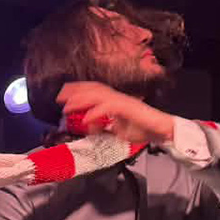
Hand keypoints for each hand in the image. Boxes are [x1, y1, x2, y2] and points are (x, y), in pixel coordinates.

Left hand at [58, 81, 174, 145]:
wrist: (161, 130)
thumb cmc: (142, 129)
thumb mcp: (117, 130)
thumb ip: (103, 127)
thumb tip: (90, 126)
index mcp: (114, 100)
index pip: (93, 91)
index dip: (78, 90)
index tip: (63, 95)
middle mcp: (117, 97)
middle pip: (93, 89)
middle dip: (75, 91)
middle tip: (58, 96)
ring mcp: (123, 101)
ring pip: (98, 95)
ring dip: (81, 100)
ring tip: (67, 107)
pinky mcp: (128, 108)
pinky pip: (109, 108)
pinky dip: (96, 112)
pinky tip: (86, 119)